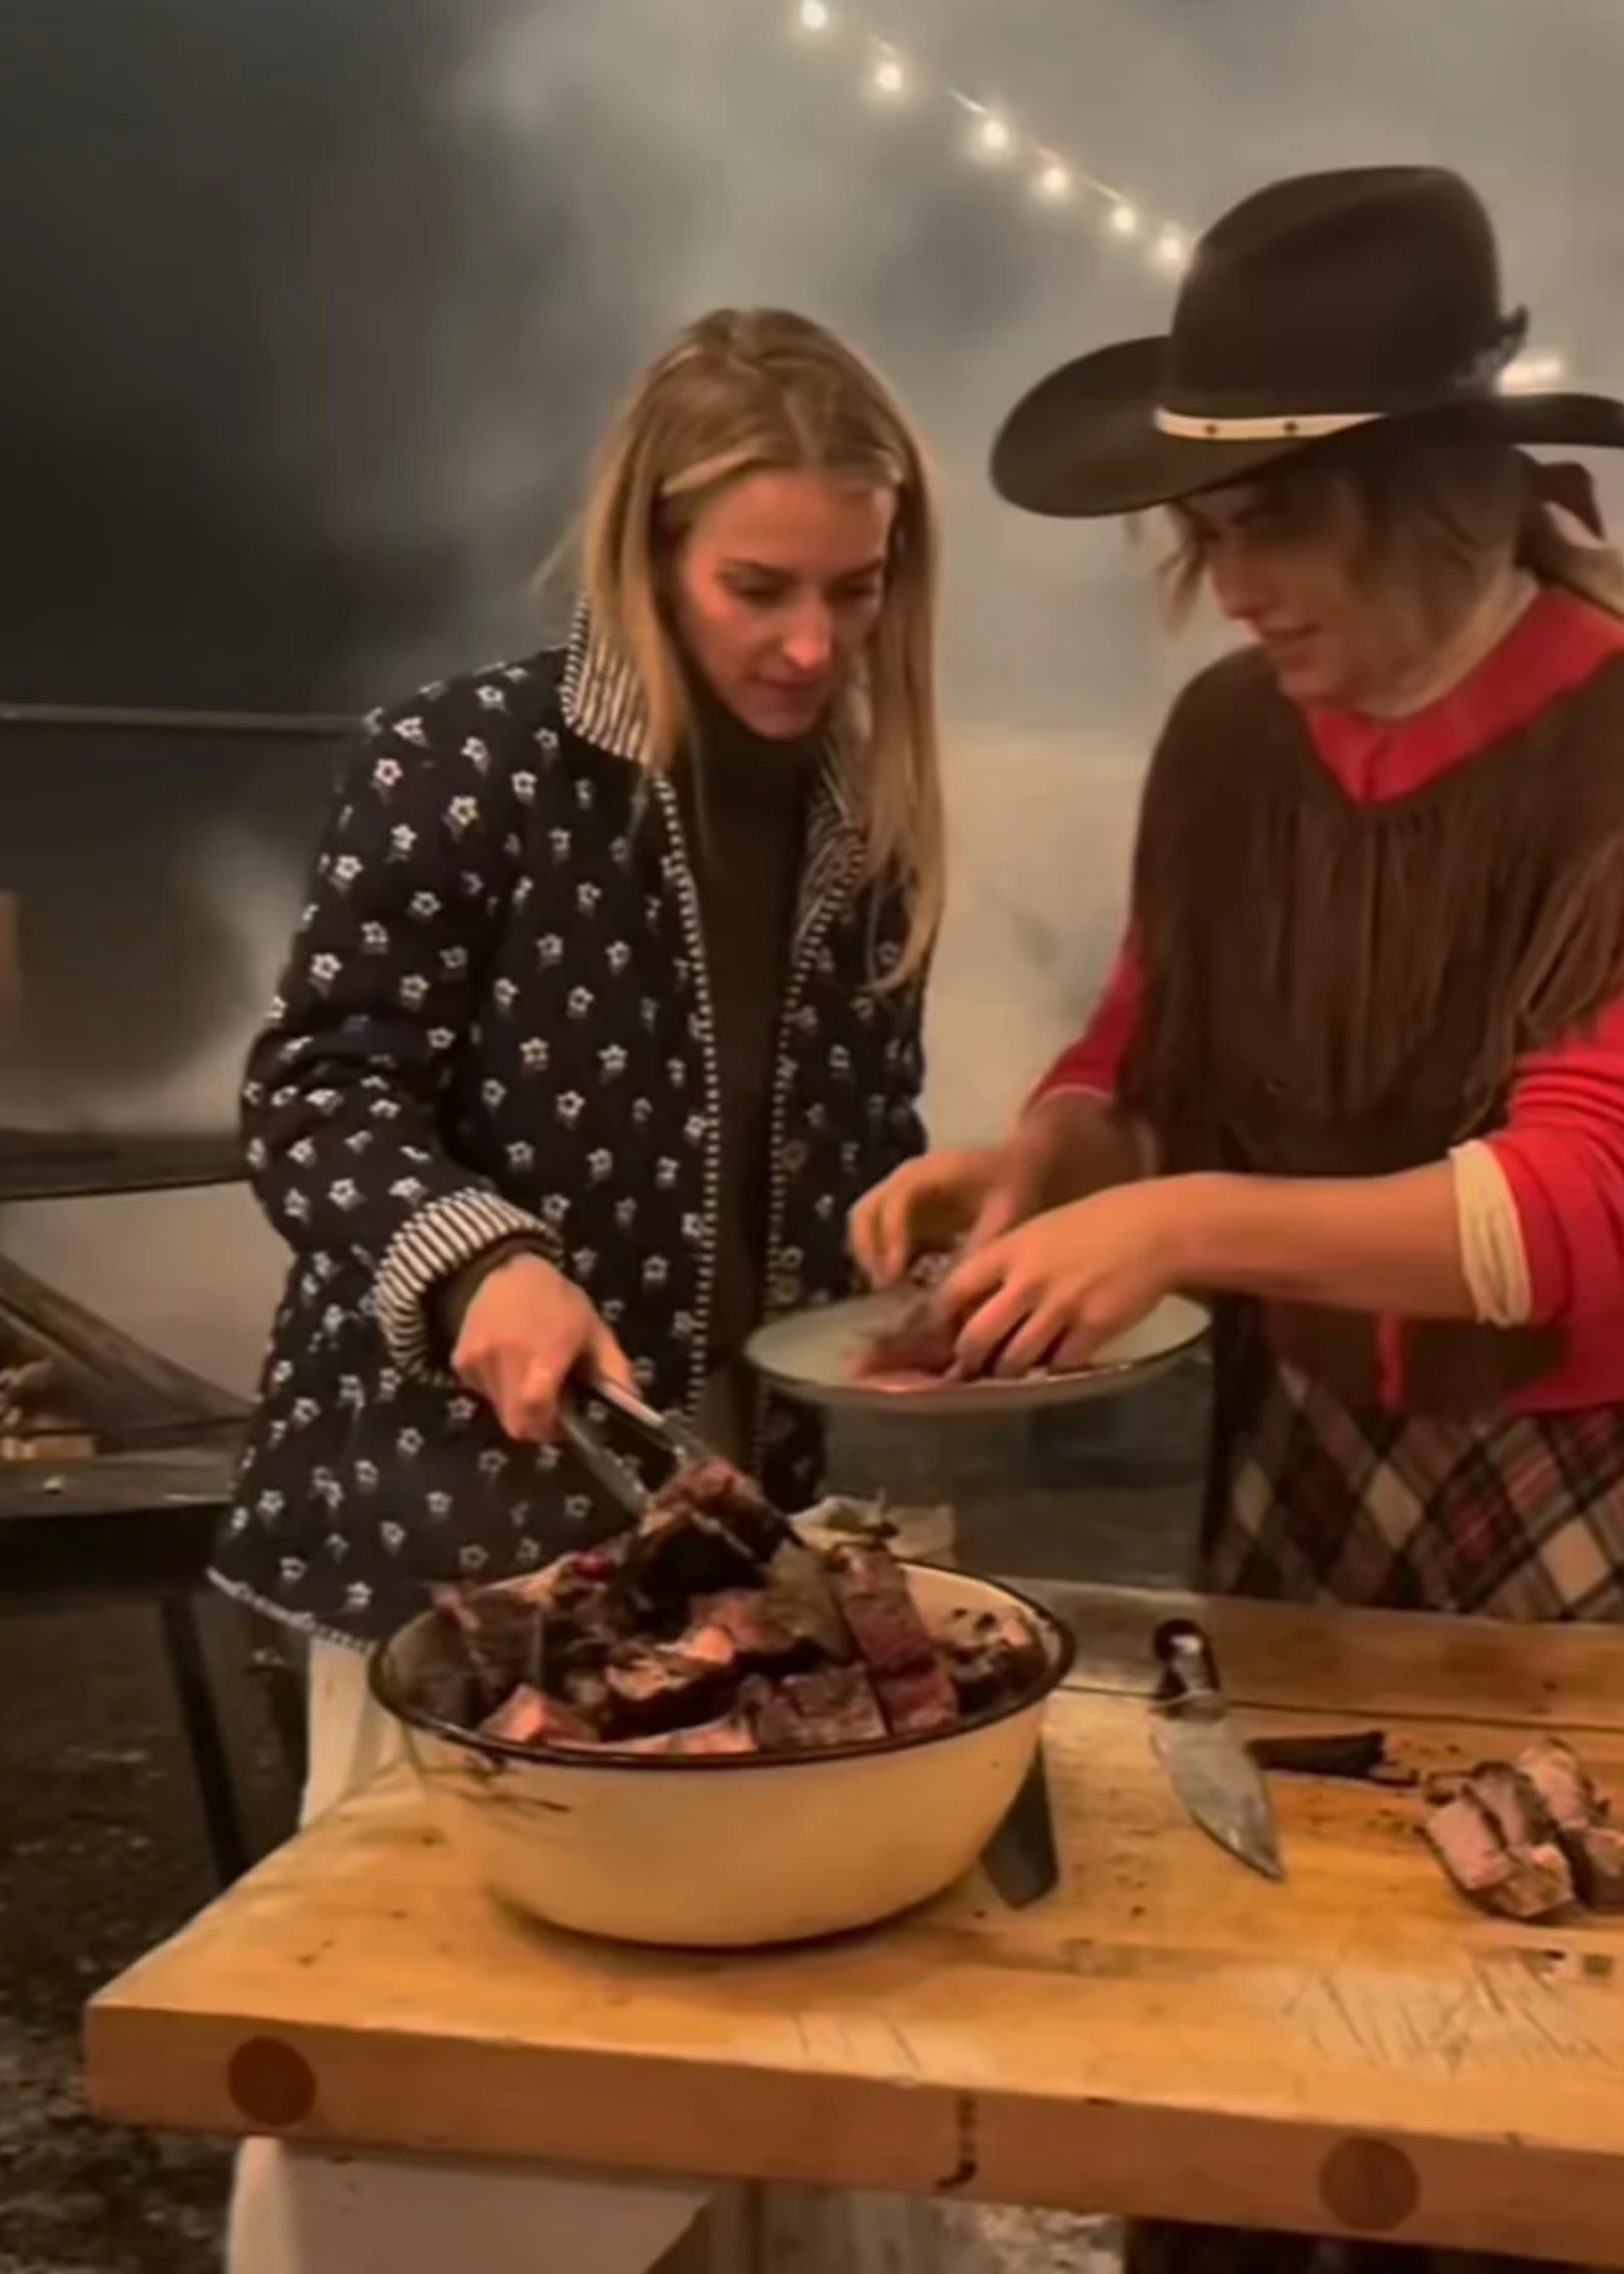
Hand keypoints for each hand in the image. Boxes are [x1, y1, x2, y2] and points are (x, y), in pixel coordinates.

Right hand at [451, 1251, 634, 1439]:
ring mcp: (479, 1362)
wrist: (503, 1270)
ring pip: (499, 1410)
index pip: (537, 1409)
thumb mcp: (594, 1329)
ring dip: (518, 1406)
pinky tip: (510, 1364)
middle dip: (536, 1425)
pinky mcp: (461, 1363)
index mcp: (544, 1353)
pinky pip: (483, 1393)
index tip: (565, 1425)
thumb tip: (632, 1404)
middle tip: (551, 1408)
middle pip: (516, 1422)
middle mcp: (507, 1360)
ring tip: (530, 1376)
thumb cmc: (557, 1300)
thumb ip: (613, 1369)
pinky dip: (499, 1389)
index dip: (551, 1428)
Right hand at [849, 1146, 1010, 1286]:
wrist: (1021, 1166)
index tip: (894, 1276)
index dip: (891, 1240)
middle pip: (865, 1212)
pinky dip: (883, 1257)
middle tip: (887, 1288)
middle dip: (870, 1251)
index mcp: (929, 1174)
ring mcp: (901, 1193)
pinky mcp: (906, 1210)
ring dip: (871, 1255)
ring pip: (864, 1222)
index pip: (895, 1204)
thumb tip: (948, 1289)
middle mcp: (905, 1180)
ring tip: (891, 1289)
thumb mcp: (1004, 1217)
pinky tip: (904, 1281)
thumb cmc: (1015, 1186)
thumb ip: (977, 1249)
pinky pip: (879, 1233)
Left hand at [941, 1180, 1192, 1377]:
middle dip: (969, 1358)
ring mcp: (1060, 1307)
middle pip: (977, 1336)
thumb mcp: (1040, 1230)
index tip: (942, 1331)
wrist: (1153, 1228)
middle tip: (971, 1365)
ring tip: (1012, 1367)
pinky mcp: (1093, 1329)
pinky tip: (1056, 1359)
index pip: (954, 1291)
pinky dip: (1053, 1367)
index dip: (942, 1318)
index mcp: (1010, 1250)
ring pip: (1015, 1359)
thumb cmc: (1095, 1224)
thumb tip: (978, 1301)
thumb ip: (1008, 1262)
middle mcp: (1028, 1281)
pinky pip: (1059, 1364)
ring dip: (1010, 1369)